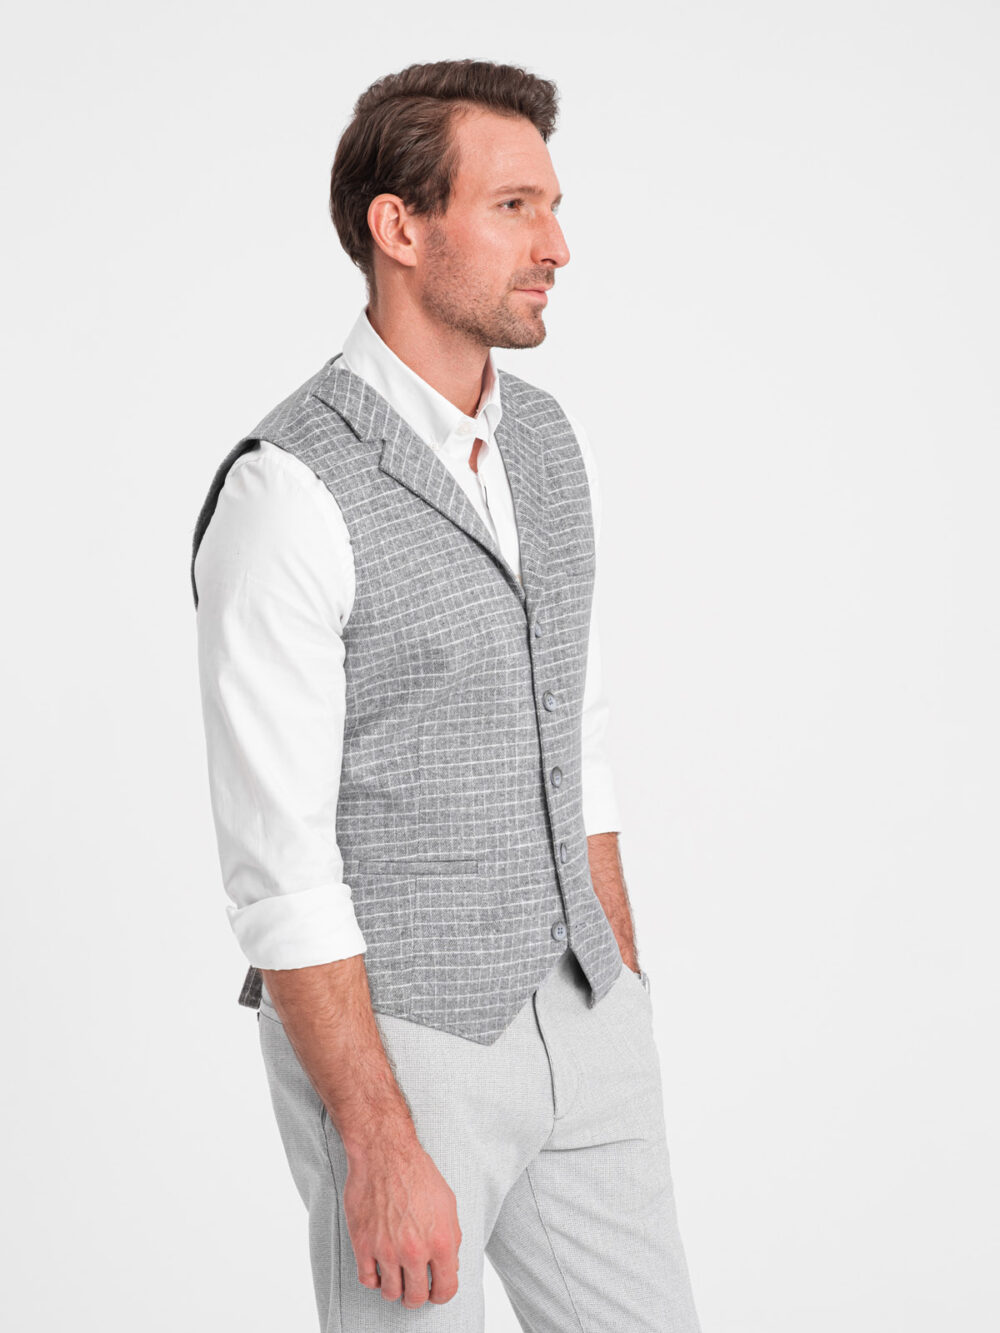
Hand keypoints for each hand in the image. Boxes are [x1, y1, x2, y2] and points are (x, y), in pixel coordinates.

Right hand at [342, 1134, 462, 1308]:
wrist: (385, 1153)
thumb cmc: (417, 1173)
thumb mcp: (448, 1203)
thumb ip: (452, 1239)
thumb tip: (449, 1266)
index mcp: (440, 1241)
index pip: (445, 1289)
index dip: (442, 1294)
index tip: (436, 1291)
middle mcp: (414, 1251)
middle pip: (416, 1297)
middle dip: (418, 1295)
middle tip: (415, 1286)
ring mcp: (386, 1250)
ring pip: (390, 1293)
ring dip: (395, 1287)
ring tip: (397, 1275)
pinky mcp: (363, 1244)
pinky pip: (367, 1280)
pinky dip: (374, 1278)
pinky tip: (379, 1266)